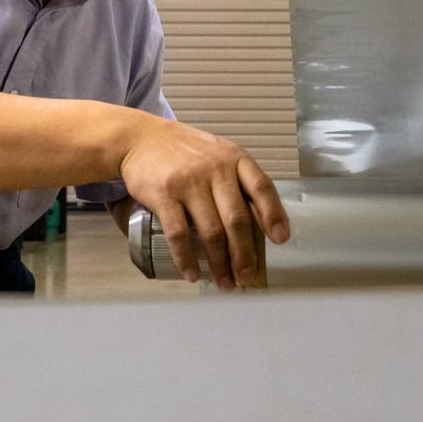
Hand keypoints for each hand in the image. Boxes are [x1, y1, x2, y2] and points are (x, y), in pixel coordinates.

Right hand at [119, 116, 289, 289]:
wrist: (142, 138)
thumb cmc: (185, 150)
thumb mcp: (219, 153)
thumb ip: (238, 179)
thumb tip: (260, 222)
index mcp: (234, 158)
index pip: (262, 187)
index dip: (274, 215)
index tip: (280, 239)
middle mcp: (215, 169)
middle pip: (237, 219)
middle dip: (245, 255)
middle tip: (247, 277)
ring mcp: (189, 182)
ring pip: (211, 232)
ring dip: (219, 264)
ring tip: (224, 282)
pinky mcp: (164, 195)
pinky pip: (179, 234)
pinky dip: (187, 258)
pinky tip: (192, 273)